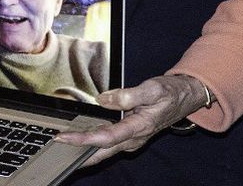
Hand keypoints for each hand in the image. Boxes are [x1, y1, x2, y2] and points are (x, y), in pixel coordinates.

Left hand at [54, 74, 210, 165]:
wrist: (185, 97)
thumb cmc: (170, 92)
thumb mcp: (152, 89)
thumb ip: (128, 95)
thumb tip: (104, 99)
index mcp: (138, 128)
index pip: (106, 138)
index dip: (83, 140)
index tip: (64, 138)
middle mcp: (133, 139)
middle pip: (101, 151)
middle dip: (78, 153)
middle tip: (56, 149)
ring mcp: (132, 139)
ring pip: (104, 150)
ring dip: (84, 151)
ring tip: (63, 148)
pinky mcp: (129, 136)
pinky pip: (108, 144)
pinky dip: (92, 144)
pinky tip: (81, 142)